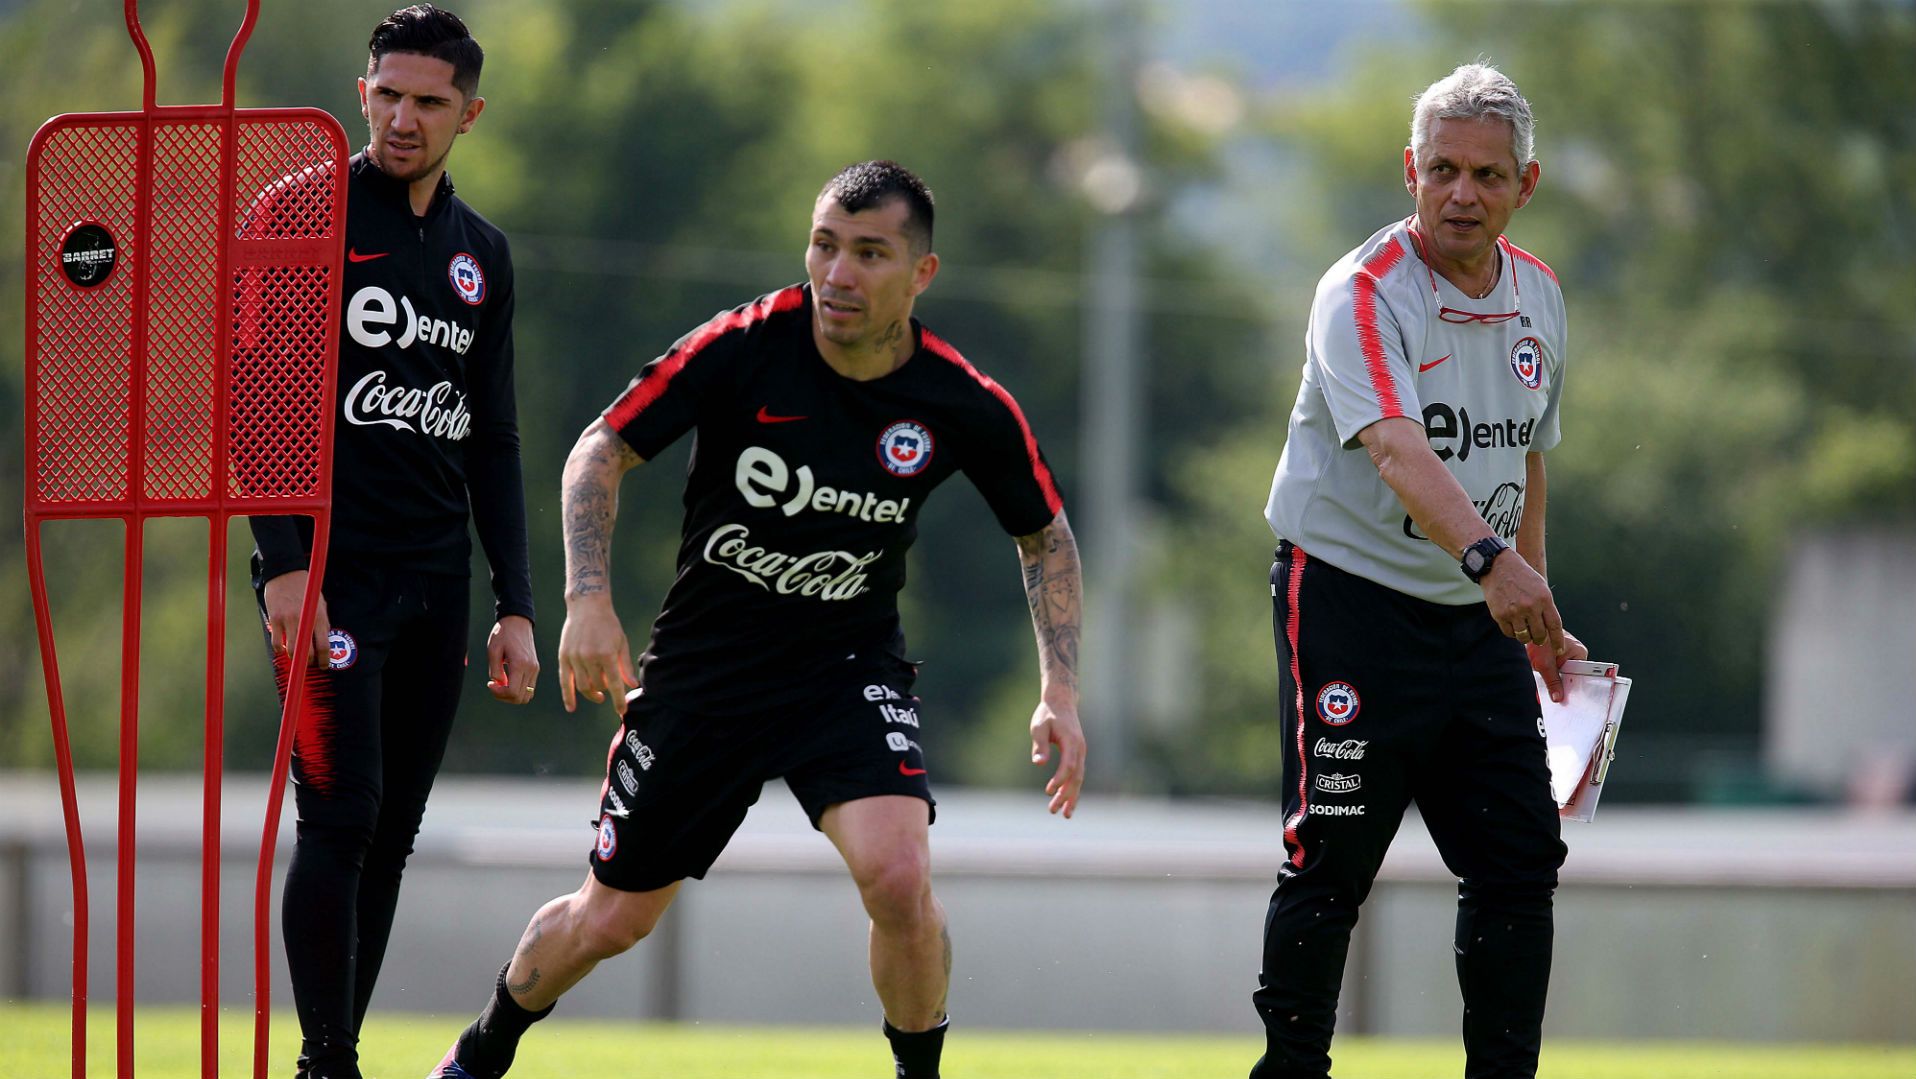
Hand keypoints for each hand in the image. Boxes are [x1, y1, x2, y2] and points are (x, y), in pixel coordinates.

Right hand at [261, 570, 329, 667]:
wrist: (286, 573)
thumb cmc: (305, 589)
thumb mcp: (320, 603)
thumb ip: (322, 622)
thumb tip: (324, 641)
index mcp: (319, 617)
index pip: (324, 645)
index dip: (324, 660)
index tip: (324, 666)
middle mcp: (305, 621)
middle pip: (307, 652)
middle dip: (309, 662)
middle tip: (309, 663)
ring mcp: (289, 620)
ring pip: (291, 650)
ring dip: (294, 657)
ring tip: (296, 655)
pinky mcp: (275, 619)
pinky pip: (277, 642)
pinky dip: (280, 649)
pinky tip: (282, 647)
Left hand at [486, 615, 539, 703]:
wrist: (518, 621)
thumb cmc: (503, 634)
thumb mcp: (493, 650)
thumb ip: (494, 670)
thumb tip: (499, 684)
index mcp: (520, 664)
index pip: (513, 692)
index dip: (499, 693)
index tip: (490, 684)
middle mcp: (531, 669)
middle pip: (520, 698)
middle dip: (504, 696)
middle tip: (494, 685)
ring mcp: (535, 669)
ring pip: (527, 696)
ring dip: (512, 695)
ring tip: (501, 684)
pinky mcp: (536, 668)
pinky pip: (529, 688)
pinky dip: (519, 690)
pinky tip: (509, 680)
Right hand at [558, 595, 637, 714]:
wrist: (587, 607)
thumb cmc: (608, 625)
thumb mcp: (621, 643)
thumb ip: (625, 666)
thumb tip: (633, 685)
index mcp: (606, 654)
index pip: (614, 684)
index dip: (618, 700)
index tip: (622, 712)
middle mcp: (589, 657)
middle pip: (598, 686)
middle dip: (606, 690)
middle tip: (610, 687)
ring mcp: (575, 658)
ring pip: (583, 686)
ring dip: (592, 694)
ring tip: (599, 694)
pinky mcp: (563, 657)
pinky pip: (565, 682)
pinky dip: (568, 696)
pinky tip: (572, 708)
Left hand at [1030, 697, 1085, 818]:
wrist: (1061, 702)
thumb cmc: (1047, 714)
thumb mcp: (1039, 726)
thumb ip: (1040, 744)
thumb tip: (1039, 763)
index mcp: (1071, 741)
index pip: (1068, 765)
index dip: (1059, 779)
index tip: (1048, 791)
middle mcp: (1080, 749)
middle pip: (1076, 777)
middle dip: (1066, 795)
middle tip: (1053, 810)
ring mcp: (1081, 752)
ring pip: (1078, 778)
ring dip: (1071, 796)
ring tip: (1064, 815)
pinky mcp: (1077, 755)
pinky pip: (1077, 775)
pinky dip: (1072, 788)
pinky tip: (1065, 800)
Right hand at [1480, 552, 1566, 656]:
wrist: (1498, 566)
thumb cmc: (1522, 576)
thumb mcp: (1540, 588)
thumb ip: (1546, 607)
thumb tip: (1550, 629)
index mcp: (1544, 598)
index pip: (1554, 626)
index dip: (1557, 641)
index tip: (1559, 650)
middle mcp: (1530, 606)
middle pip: (1539, 634)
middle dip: (1540, 639)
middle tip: (1538, 638)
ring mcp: (1514, 611)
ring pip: (1524, 636)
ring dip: (1525, 637)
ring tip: (1524, 629)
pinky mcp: (1500, 615)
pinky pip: (1509, 633)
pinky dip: (1512, 632)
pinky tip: (1513, 624)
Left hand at [1528, 629, 1588, 703]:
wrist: (1528, 629)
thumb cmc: (1539, 641)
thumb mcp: (1545, 664)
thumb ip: (1552, 682)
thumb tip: (1558, 697)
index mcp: (1579, 653)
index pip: (1582, 675)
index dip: (1574, 688)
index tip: (1569, 698)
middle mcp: (1576, 654)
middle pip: (1572, 677)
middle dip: (1562, 687)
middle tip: (1556, 698)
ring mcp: (1567, 656)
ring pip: (1563, 675)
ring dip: (1554, 683)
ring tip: (1549, 689)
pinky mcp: (1558, 658)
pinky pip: (1557, 672)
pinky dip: (1550, 678)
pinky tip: (1544, 685)